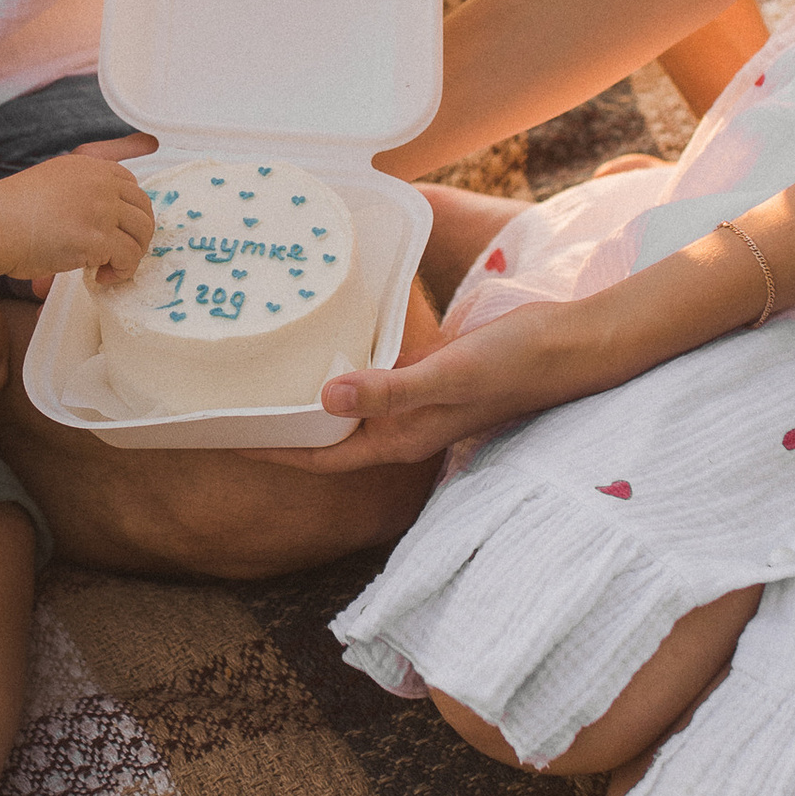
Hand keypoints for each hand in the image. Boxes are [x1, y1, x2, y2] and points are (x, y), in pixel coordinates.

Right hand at [0, 137, 157, 290]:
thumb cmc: (12, 212)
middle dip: (137, 235)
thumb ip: (79, 191)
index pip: (132, 185)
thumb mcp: (52, 183)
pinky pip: (129, 257)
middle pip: (144, 209)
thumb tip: (100, 218)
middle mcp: (100, 182)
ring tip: (108, 268)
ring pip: (142, 234)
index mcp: (89, 166)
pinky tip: (100, 277)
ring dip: (130, 255)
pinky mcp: (98, 238)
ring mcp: (101, 208)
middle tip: (119, 254)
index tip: (119, 231)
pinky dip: (121, 272)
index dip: (131, 212)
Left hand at [258, 299, 588, 470]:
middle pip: (326, 436)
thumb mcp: (448, 376)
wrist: (572, 345)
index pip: (320, 456)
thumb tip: (324, 396)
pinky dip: (344, 364)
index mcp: (401, 439)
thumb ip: (389, 389)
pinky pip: (373, 375)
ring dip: (307, 393)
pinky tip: (323, 338)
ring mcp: (416, 400)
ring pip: (347, 405)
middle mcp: (402, 426)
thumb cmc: (515, 365)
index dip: (271, 448)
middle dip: (278, 425)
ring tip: (260, 370)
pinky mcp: (429, 372)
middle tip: (227, 399)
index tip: (222, 435)